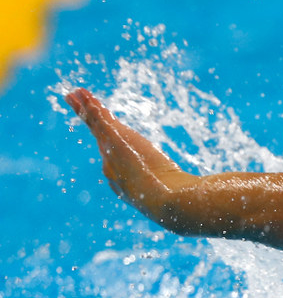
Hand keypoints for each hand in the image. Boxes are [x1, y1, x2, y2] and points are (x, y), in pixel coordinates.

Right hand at [64, 88, 191, 211]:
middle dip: (86, 119)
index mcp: (120, 178)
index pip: (109, 153)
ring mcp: (112, 154)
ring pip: (96, 126)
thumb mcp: (169, 195)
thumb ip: (172, 191)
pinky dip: (91, 109)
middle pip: (97, 136)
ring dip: (86, 108)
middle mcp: (111, 166)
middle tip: (74, 102)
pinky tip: (85, 96)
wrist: (167, 203)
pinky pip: (100, 121)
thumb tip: (192, 198)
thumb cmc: (173, 203)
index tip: (100, 128)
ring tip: (75, 93)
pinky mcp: (116, 142)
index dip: (104, 140)